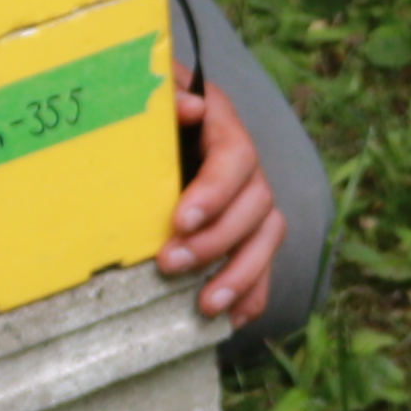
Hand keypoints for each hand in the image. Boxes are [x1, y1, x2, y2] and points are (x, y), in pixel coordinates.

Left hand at [160, 86, 285, 327]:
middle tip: (170, 264)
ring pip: (267, 238)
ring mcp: (249, 201)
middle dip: (216, 241)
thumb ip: (164, 90)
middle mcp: (245, 166)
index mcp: (223, 126)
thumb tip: (189, 107)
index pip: (235, 159)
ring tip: (205, 306)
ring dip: (240, 275)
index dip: (215, 192)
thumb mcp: (147, 89)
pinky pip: (263, 265)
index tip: (181, 220)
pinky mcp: (245, 232)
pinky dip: (252, 295)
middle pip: (256, 204)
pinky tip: (231, 321)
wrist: (146, 123)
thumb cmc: (143, 106)